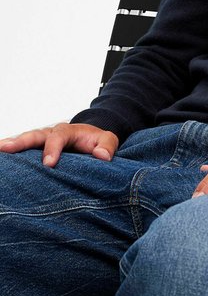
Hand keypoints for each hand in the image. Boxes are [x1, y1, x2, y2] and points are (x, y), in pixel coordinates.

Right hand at [0, 123, 118, 166]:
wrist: (93, 139)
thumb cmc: (98, 141)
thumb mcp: (108, 140)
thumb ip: (108, 146)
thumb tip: (102, 156)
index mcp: (69, 131)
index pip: (58, 137)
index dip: (52, 150)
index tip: (48, 164)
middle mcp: (52, 134)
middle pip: (35, 135)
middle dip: (20, 142)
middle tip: (5, 147)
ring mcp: (43, 142)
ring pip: (26, 141)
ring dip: (11, 145)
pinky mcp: (38, 151)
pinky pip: (24, 152)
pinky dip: (14, 154)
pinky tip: (5, 162)